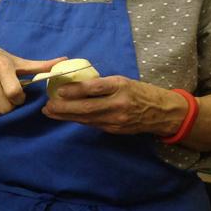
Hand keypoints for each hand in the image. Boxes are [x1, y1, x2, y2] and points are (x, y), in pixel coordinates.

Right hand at [0, 44, 65, 116]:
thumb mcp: (17, 60)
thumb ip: (39, 66)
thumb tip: (64, 61)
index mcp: (2, 67)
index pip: (14, 94)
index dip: (20, 98)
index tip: (20, 95)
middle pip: (4, 107)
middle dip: (11, 106)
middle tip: (10, 99)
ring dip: (0, 110)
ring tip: (0, 99)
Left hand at [41, 76, 186, 135]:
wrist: (163, 112)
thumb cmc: (140, 91)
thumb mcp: (123, 81)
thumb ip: (102, 84)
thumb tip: (75, 84)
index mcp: (120, 86)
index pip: (94, 88)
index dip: (75, 91)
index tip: (59, 91)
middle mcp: (118, 104)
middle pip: (87, 108)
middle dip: (64, 108)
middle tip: (47, 106)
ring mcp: (117, 120)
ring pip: (87, 119)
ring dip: (66, 116)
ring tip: (50, 112)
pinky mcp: (115, 130)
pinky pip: (93, 124)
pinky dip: (78, 120)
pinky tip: (66, 117)